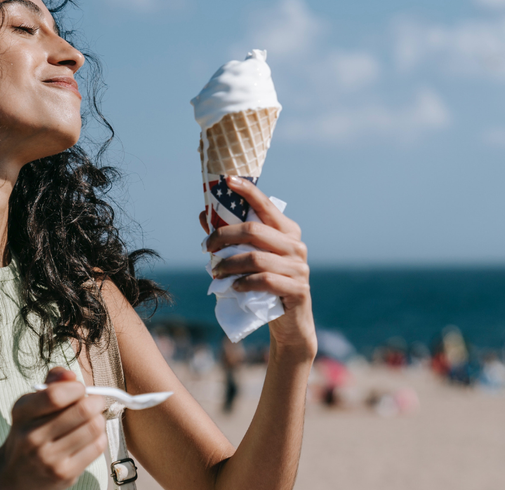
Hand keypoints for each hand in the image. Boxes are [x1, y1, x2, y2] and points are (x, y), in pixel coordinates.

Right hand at [0, 367, 107, 489]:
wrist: (15, 475)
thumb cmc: (29, 433)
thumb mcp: (30, 406)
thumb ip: (51, 384)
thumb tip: (71, 375)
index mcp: (22, 413)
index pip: (55, 395)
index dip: (76, 388)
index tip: (80, 389)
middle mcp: (32, 436)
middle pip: (82, 410)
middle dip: (96, 401)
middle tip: (96, 402)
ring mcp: (49, 458)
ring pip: (93, 428)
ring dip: (99, 419)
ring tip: (93, 419)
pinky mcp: (64, 473)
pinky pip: (97, 447)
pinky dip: (100, 437)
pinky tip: (90, 437)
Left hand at [201, 176, 316, 358]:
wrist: (290, 324)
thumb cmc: (267, 286)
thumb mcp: (250, 259)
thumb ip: (231, 238)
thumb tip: (204, 214)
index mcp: (287, 231)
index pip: (267, 205)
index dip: (248, 191)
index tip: (227, 180)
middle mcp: (296, 246)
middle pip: (254, 231)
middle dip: (225, 235)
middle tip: (207, 246)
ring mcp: (299, 268)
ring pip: (256, 258)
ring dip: (229, 264)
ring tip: (214, 272)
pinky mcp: (298, 290)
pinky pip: (265, 281)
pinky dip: (244, 282)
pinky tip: (234, 287)